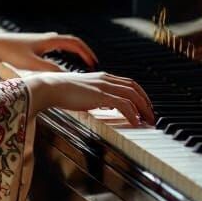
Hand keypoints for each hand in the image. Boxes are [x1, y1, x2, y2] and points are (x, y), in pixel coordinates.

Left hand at [0, 31, 97, 71]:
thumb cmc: (12, 52)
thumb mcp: (32, 64)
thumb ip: (49, 70)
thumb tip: (66, 77)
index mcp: (50, 41)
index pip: (75, 43)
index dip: (86, 52)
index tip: (93, 63)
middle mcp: (48, 38)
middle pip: (71, 42)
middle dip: (83, 52)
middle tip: (91, 63)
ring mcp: (42, 41)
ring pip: (63, 44)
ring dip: (74, 51)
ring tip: (81, 63)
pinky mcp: (36, 45)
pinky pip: (56, 47)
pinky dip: (64, 53)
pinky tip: (62, 62)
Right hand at [24, 70, 154, 127]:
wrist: (50, 87)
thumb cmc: (61, 91)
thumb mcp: (83, 93)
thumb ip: (95, 97)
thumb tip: (105, 105)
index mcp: (102, 77)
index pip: (128, 83)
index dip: (139, 94)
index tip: (144, 105)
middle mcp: (106, 79)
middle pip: (135, 88)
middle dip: (146, 102)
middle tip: (151, 115)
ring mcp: (104, 86)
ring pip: (133, 95)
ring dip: (143, 109)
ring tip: (148, 121)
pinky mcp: (101, 95)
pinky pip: (124, 105)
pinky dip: (133, 114)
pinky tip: (135, 123)